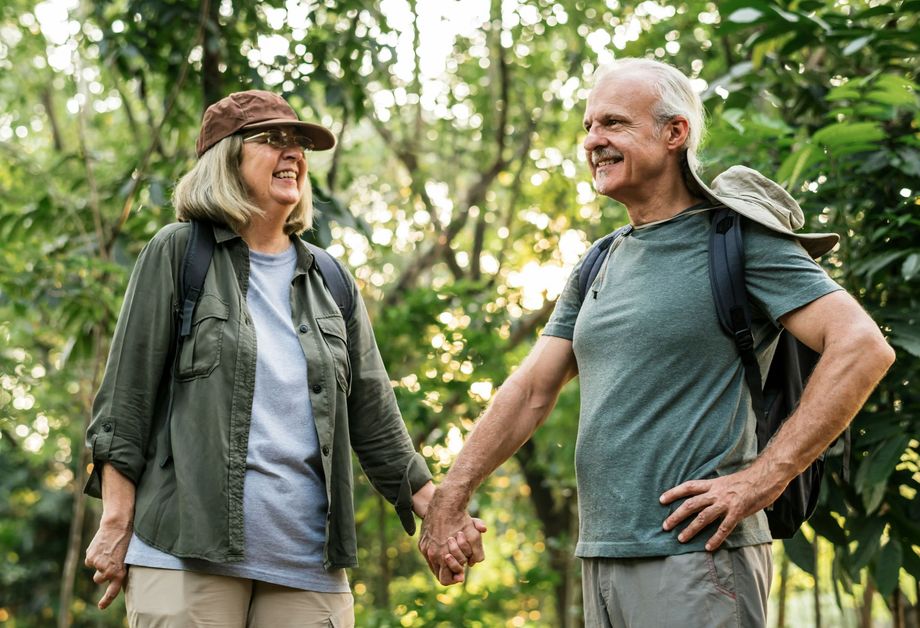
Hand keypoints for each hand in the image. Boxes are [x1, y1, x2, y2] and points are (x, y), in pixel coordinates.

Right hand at [84, 518, 132, 608]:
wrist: (118, 525)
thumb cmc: (125, 540)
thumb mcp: (127, 557)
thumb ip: (119, 569)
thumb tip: (113, 577)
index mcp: (119, 572)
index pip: (112, 592)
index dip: (106, 600)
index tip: (101, 606)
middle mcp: (108, 571)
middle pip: (99, 580)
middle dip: (101, 573)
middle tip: (108, 560)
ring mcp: (98, 565)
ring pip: (94, 569)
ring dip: (97, 564)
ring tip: (107, 551)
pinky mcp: (90, 557)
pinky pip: (89, 561)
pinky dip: (93, 555)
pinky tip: (102, 546)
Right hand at [419, 491, 486, 584]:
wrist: (445, 503)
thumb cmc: (460, 519)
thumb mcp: (474, 535)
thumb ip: (476, 553)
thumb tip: (473, 564)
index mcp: (441, 556)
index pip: (445, 579)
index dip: (454, 578)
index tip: (462, 574)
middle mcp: (430, 553)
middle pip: (439, 574)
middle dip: (449, 571)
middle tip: (459, 567)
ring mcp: (425, 548)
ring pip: (433, 565)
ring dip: (443, 563)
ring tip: (453, 556)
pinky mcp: (422, 542)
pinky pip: (429, 555)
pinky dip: (437, 554)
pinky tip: (446, 548)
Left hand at [659, 467, 781, 550]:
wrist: (766, 476)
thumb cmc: (748, 480)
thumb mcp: (727, 481)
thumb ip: (716, 489)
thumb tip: (706, 497)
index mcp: (713, 484)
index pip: (688, 487)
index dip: (674, 493)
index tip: (661, 500)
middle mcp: (716, 493)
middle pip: (691, 504)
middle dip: (676, 515)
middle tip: (665, 526)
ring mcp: (726, 503)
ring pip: (703, 517)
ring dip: (690, 529)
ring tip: (680, 539)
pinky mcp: (738, 512)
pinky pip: (724, 527)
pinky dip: (716, 538)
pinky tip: (708, 547)